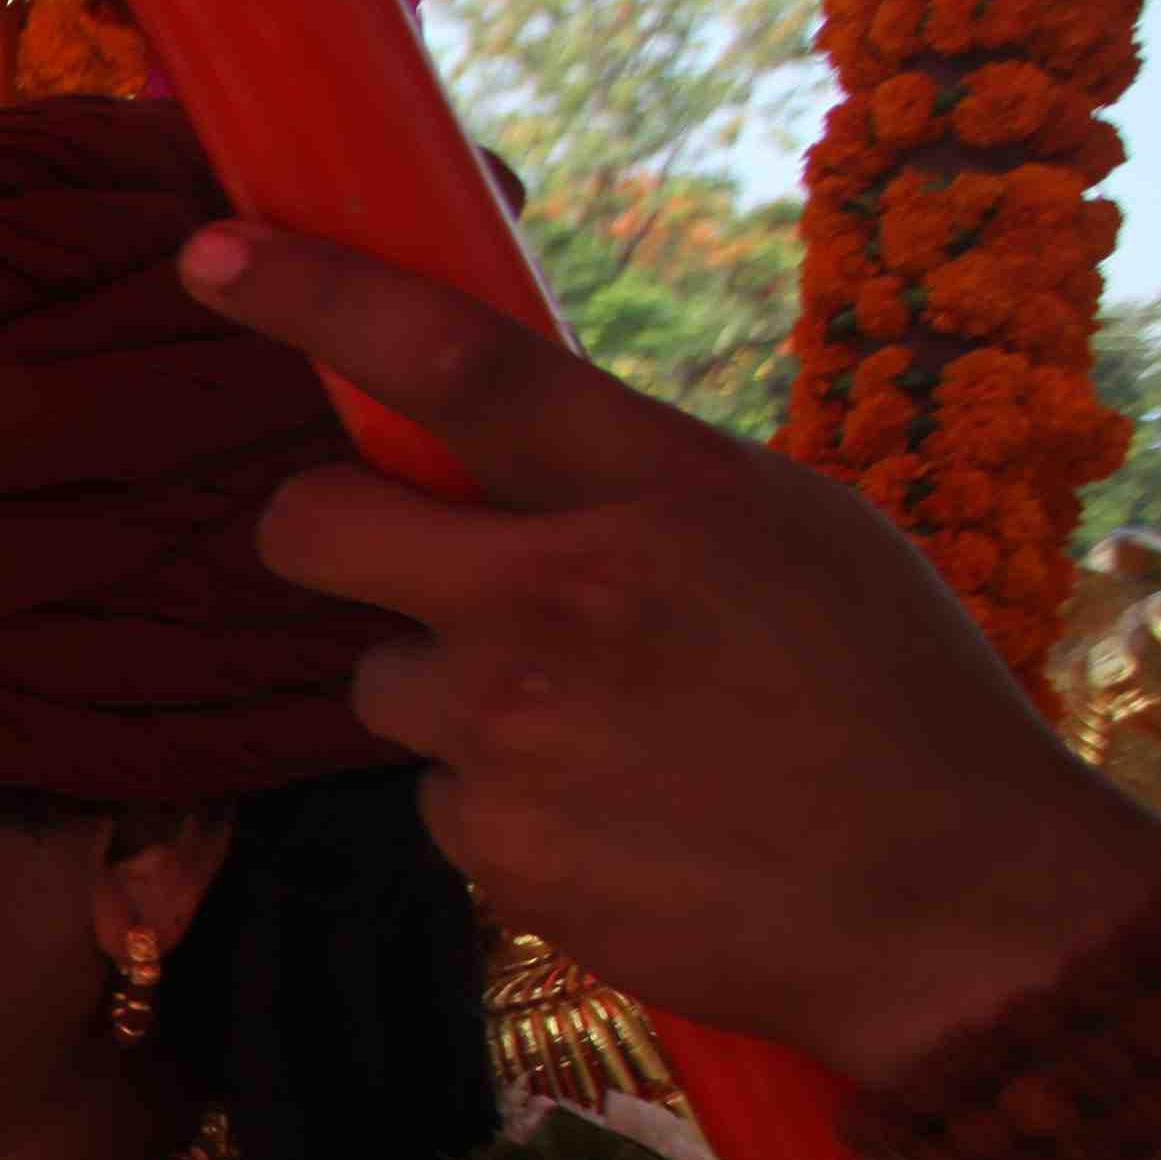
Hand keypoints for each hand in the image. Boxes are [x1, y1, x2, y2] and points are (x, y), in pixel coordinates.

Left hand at [191, 221, 1160, 1081]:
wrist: (950, 904)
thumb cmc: (893, 695)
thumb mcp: (792, 529)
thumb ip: (636, 483)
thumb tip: (503, 439)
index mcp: (654, 492)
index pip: (453, 359)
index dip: (315, 295)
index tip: (210, 254)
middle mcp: (555, 597)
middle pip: (313, 527)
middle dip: (318, 528)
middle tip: (376, 545)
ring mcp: (508, 729)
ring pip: (381, 679)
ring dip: (451, 693)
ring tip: (599, 729)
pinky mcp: (489, 845)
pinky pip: (441, 796)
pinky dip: (503, 802)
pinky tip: (616, 818)